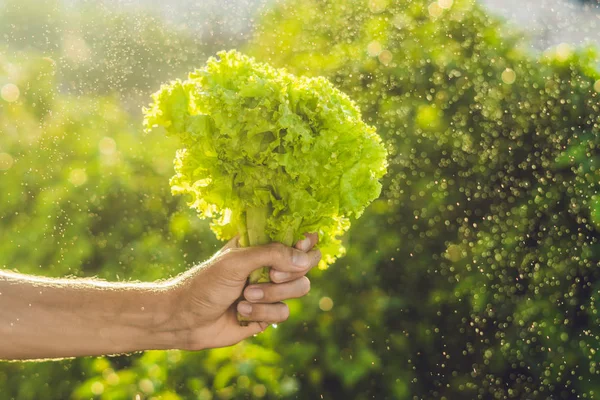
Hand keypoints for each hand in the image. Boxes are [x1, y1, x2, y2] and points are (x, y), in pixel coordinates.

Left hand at [162, 234, 319, 350]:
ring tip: (245, 297)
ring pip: (299, 289)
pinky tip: (241, 312)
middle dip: (288, 274)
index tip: (299, 246)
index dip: (303, 243)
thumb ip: (272, 254)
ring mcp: (270, 290)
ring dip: (271, 295)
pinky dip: (262, 313)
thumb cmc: (205, 283)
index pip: (296, 237)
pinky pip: (283, 312)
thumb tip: (305, 258)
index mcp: (261, 245)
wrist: (185, 320)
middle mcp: (269, 265)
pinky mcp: (267, 314)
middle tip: (270, 275)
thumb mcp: (236, 261)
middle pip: (305, 265)